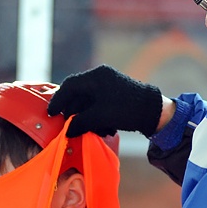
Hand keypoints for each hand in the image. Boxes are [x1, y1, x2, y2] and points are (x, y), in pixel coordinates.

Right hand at [49, 65, 163, 137]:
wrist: (155, 112)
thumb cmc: (126, 110)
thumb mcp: (99, 117)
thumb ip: (80, 122)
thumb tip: (68, 130)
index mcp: (96, 77)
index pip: (69, 86)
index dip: (58, 100)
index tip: (51, 113)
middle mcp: (102, 77)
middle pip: (79, 94)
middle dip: (74, 113)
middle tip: (69, 126)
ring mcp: (110, 85)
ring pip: (89, 102)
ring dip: (88, 118)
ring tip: (92, 131)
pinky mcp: (117, 95)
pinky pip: (100, 105)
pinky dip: (98, 117)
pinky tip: (105, 129)